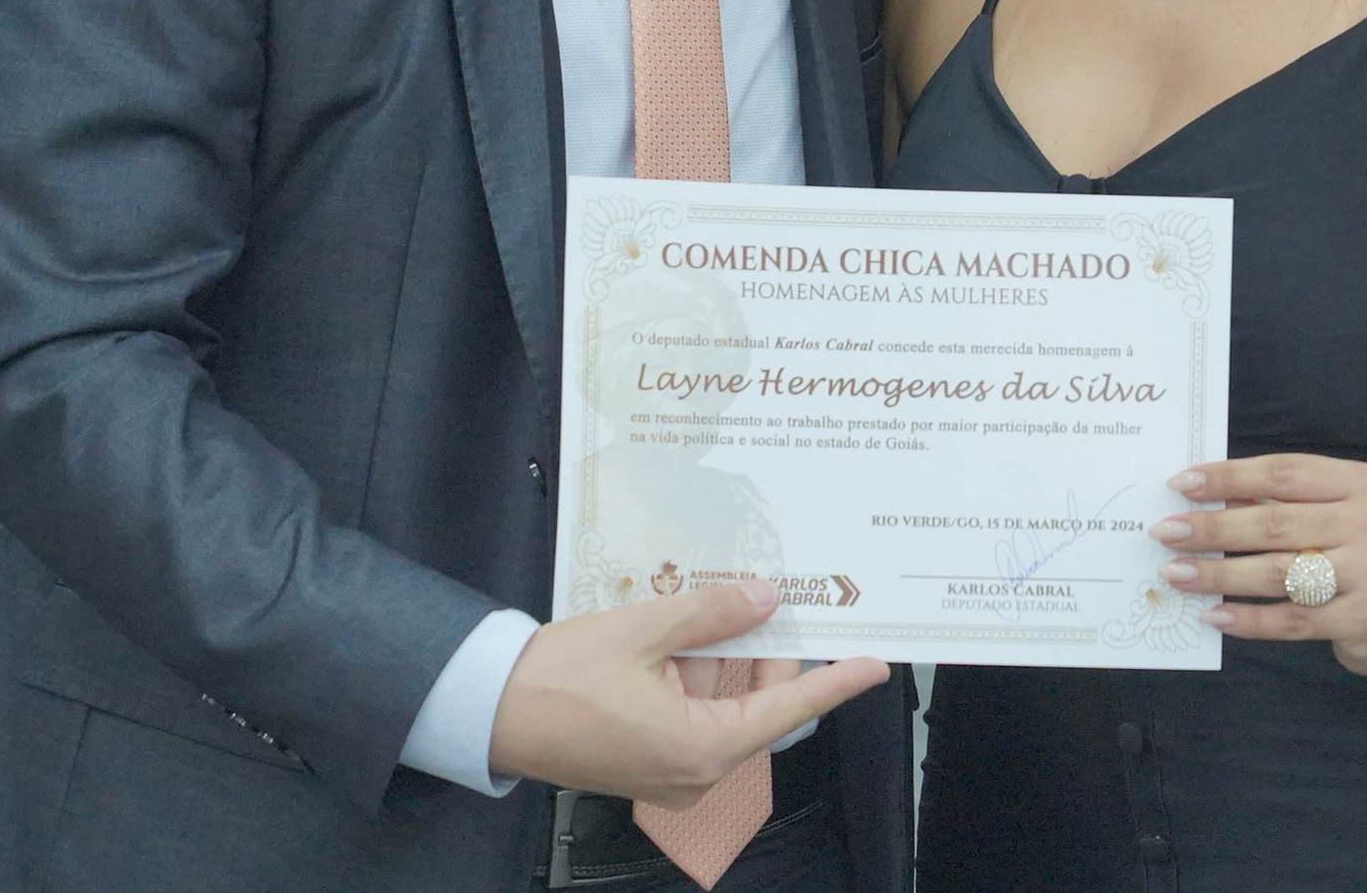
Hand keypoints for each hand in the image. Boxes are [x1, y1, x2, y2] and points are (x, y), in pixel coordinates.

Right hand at [487, 581, 887, 806]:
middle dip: (762, 647)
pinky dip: (697, 677)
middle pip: (757, 701)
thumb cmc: (557, 681)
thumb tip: (764, 598)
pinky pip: (695, 715)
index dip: (836, 682)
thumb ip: (711, 614)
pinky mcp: (650, 763)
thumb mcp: (643, 631)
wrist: (492, 712)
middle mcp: (696, 771)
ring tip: (715, 606)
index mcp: (704, 749)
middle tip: (766, 593)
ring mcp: (672, 772)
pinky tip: (682, 637)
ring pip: (725, 705)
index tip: (874, 665)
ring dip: (724, 659)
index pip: (789, 707)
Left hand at [1153, 454, 1366, 674]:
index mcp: (1363, 483)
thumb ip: (1286, 501)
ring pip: (1277, 573)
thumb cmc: (1362, 552)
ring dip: (1219, 575)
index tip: (1181, 484)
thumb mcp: (1338, 511)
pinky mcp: (1364, 620)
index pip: (1284, 473)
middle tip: (1165, 532)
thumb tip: (1206, 497)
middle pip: (1275, 523)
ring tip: (1176, 574)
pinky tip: (1214, 615)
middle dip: (1212, 528)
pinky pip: (1291, 620)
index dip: (1229, 476)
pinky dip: (1247, 619)